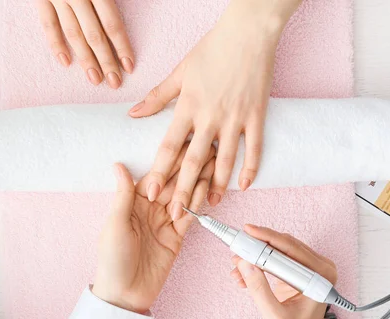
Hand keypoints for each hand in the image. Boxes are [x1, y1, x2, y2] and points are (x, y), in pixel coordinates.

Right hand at [36, 0, 133, 88]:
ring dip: (85, 59)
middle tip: (114, 83)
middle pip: (94, 34)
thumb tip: (132, 10)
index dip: (121, 46)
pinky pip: (47, 23)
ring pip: (73, 34)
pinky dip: (55, 43)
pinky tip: (65, 62)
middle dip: (106, 61)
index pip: (112, 23)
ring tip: (95, 79)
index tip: (129, 66)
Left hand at [93, 146, 215, 313]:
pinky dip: (199, 204)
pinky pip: (191, 217)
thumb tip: (119, 164)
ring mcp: (165, 222)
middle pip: (173, 184)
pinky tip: (209, 190)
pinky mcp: (177, 237)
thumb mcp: (115, 224)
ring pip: (185, 197)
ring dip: (197, 182)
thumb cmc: (112, 260)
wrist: (125, 295)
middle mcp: (151, 209)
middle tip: (206, 150)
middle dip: (188, 168)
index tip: (185, 143)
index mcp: (133, 202)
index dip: (170, 161)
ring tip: (212, 165)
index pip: (155, 176)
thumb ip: (124, 194)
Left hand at [130, 0, 300, 218]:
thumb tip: (133, 114)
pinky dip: (250, 168)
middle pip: (193, 160)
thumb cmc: (211, 50)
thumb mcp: (179, 71)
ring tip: (210, 204)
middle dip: (184, 189)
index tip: (150, 193)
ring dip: (217, 185)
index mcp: (187, 106)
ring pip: (224, 160)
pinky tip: (243, 186)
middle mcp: (210, 116)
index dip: (159, 172)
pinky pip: (254, 148)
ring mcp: (235, 117)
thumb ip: (157, 97)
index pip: (169, 146)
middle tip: (176, 213)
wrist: (248, 32)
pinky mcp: (256, 115)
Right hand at [230, 225, 336, 318]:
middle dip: (258, 246)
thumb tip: (245, 263)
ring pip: (278, 252)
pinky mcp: (297, 275)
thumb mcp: (274, 315)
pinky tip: (242, 274)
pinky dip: (258, 265)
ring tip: (236, 264)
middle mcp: (319, 268)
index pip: (291, 248)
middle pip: (284, 246)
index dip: (267, 238)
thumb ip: (259, 289)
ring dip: (256, 256)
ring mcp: (309, 270)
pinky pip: (275, 262)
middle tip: (237, 245)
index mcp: (322, 275)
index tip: (248, 232)